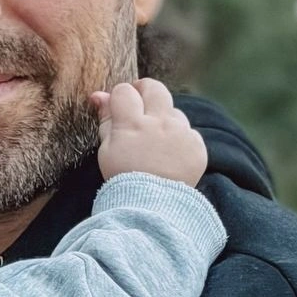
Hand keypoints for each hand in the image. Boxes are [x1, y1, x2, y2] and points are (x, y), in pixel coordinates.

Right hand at [89, 79, 207, 185]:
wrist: (151, 208)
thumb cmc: (123, 179)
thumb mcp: (106, 150)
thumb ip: (106, 119)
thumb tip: (98, 95)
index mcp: (132, 123)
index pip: (124, 91)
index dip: (120, 96)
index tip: (119, 106)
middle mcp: (159, 123)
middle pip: (155, 88)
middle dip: (145, 91)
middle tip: (140, 104)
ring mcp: (181, 133)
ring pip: (173, 111)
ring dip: (164, 119)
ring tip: (156, 141)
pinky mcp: (197, 146)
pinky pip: (189, 132)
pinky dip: (180, 139)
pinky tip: (170, 155)